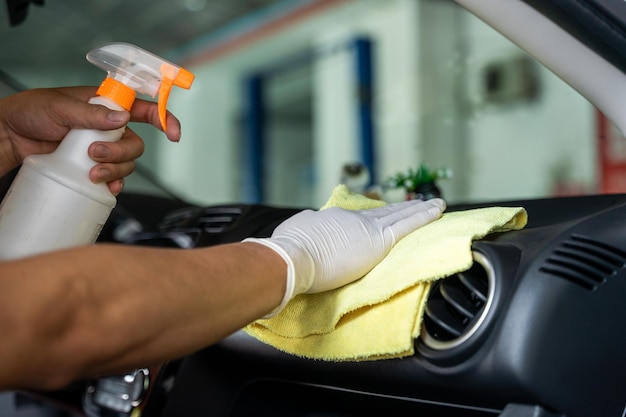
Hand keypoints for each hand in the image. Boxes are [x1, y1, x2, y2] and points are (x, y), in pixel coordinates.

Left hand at [0, 87, 181, 194]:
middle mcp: (109, 127)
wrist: (9, 137)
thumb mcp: (58, 107)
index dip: (163, 118)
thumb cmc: (30, 113)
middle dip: (121, 153)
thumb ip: (90, 113)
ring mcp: (102, 148)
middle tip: (95, 154)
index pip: (143, 108)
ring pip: (127, 163)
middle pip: (136, 143)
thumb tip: (121, 118)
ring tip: (90, 171)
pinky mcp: (93, 166)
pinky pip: (116, 177)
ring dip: (114, 169)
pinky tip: (105, 186)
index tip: (173, 133)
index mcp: (106, 105)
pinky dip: (114, 183)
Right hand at [246, 198, 445, 314]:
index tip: (381, 216)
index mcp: (332, 220)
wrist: (293, 257)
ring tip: (435, 204)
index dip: (371, 217)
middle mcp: (352, 219)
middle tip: (416, 204)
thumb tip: (310, 229)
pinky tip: (438, 210)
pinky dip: (425, 215)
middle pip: (382, 212)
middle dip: (400, 208)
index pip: (357, 219)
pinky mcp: (380, 240)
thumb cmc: (288, 253)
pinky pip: (409, 224)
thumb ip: (308, 232)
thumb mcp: (295, 236)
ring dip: (418, 208)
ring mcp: (366, 227)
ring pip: (400, 215)